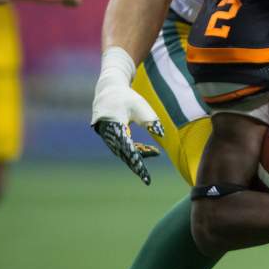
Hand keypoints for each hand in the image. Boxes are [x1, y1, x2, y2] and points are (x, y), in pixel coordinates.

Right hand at [90, 48, 163, 183]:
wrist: (109, 90)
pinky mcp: (110, 136)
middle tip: (146, 178)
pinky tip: (147, 149)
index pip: (126, 148)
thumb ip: (150, 119)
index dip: (136, 161)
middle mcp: (107, 133)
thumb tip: (160, 133)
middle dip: (136, 164)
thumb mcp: (140, 105)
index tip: (143, 173)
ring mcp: (107, 136)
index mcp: (113, 125)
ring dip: (137, 155)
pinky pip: (122, 147)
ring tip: (154, 152)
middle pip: (123, 153)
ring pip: (122, 151)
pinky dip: (134, 149)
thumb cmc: (126, 97)